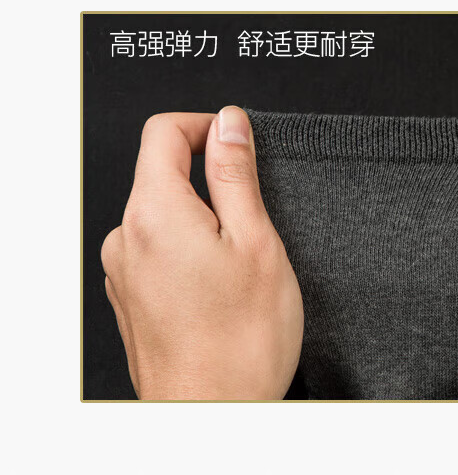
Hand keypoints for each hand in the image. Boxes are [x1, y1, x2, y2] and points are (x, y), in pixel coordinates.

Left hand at [101, 107, 302, 399]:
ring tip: (238, 266)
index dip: (205, 125)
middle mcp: (126, 238)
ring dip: (200, 221)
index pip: (163, 132)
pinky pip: (156, 250)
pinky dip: (187, 251)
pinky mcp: (130, 295)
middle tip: (252, 222)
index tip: (234, 139)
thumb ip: (235, 174)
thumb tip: (229, 124)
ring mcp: (123, 270)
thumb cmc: (240, 342)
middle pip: (161, 174)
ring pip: (162, 215)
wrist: (214, 412)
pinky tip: (218, 288)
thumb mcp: (256, 241)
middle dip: (208, 180)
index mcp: (155, 214)